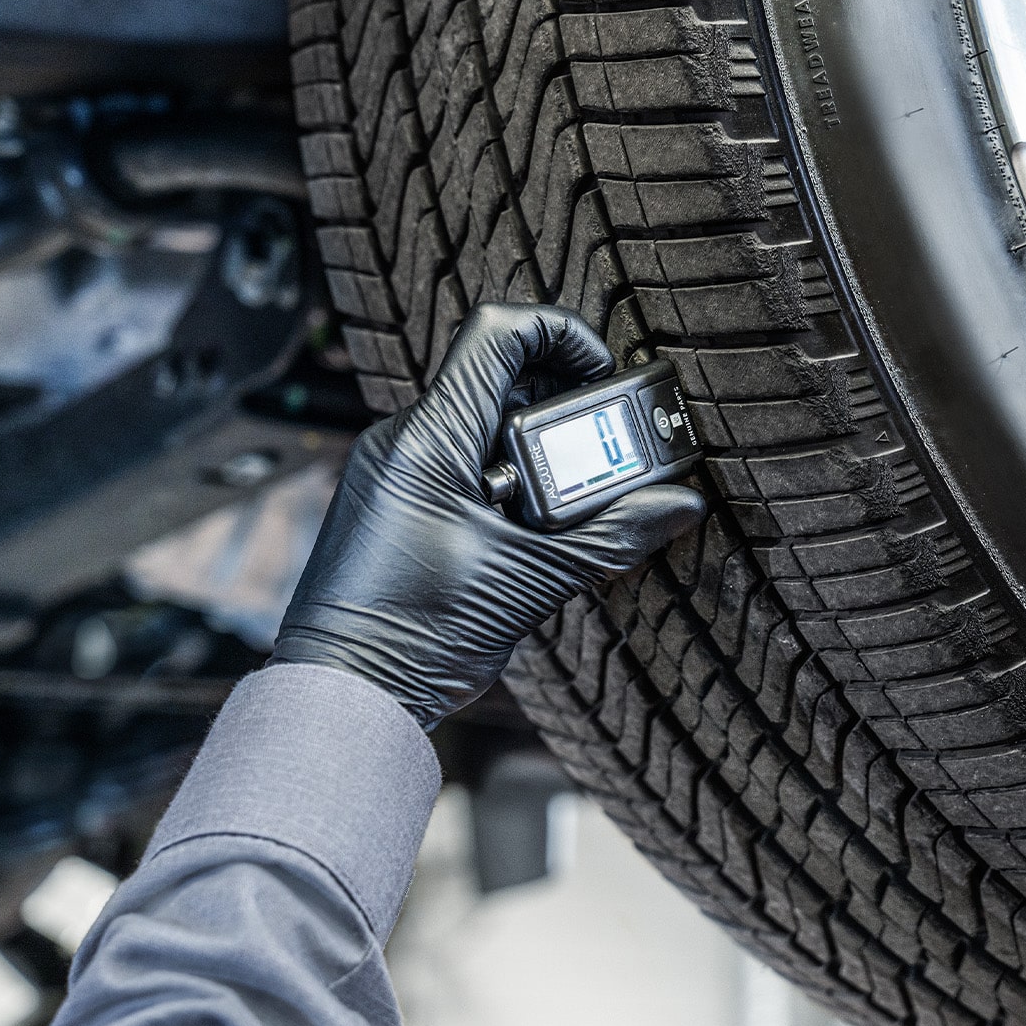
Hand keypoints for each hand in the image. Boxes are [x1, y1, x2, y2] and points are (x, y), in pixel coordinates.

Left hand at [272, 304, 705, 726]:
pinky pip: (464, 463)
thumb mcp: (531, 580)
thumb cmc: (411, 635)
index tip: (604, 375)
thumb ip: (611, 536)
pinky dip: (510, 480)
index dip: (562, 334)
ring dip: (540, 449)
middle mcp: (405, 440)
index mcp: (429, 438)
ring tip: (574, 501)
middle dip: (565, 406)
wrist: (348, 691)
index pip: (498, 333)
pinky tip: (535, 530)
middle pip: (502, 380)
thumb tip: (678, 506)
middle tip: (609, 447)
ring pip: (486, 425)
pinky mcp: (399, 501)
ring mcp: (397, 469)